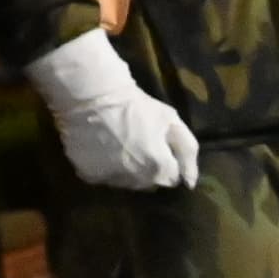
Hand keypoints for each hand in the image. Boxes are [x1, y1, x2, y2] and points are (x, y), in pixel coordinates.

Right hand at [24, 29, 199, 191]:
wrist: (94, 94)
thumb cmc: (137, 105)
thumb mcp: (171, 121)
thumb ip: (187, 152)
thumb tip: (190, 182)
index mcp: (158, 167)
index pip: (171, 178)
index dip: (167, 161)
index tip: (158, 145)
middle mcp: (135, 179)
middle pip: (149, 183)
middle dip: (149, 169)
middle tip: (139, 145)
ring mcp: (110, 178)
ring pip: (126, 183)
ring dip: (127, 171)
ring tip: (120, 147)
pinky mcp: (88, 174)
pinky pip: (103, 178)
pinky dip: (104, 168)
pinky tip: (103, 149)